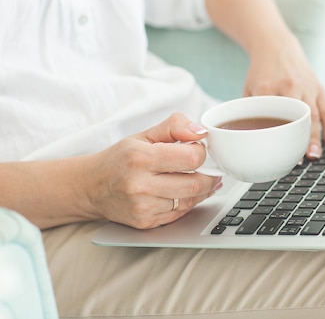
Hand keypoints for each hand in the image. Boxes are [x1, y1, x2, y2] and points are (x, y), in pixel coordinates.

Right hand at [85, 113, 221, 228]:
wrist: (91, 187)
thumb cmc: (121, 158)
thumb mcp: (145, 135)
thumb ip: (175, 126)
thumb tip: (200, 132)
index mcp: (141, 158)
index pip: (191, 158)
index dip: (201, 153)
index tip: (197, 150)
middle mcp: (140, 185)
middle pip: (195, 184)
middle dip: (209, 176)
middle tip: (209, 169)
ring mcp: (143, 207)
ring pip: (190, 201)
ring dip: (202, 190)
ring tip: (198, 179)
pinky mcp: (145, 222)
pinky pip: (180, 214)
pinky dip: (188, 202)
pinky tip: (184, 192)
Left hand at [243, 33, 324, 158]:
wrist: (276, 45)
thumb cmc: (261, 71)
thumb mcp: (248, 89)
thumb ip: (247, 112)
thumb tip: (243, 141)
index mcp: (268, 88)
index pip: (273, 116)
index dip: (279, 137)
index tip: (281, 153)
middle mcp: (289, 87)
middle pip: (299, 117)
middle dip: (303, 139)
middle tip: (305, 159)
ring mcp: (306, 87)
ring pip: (314, 115)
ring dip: (317, 137)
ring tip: (316, 155)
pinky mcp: (318, 87)